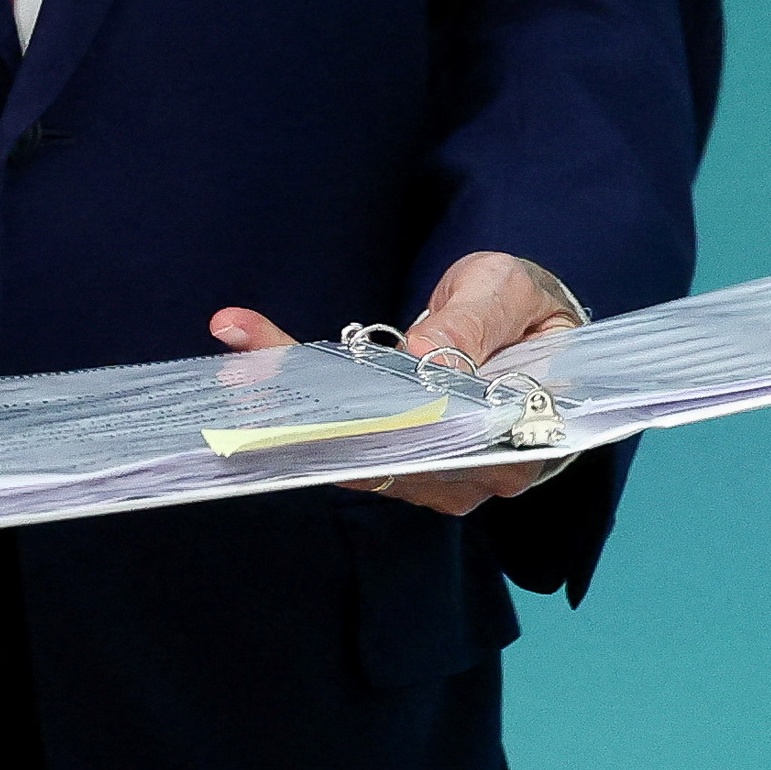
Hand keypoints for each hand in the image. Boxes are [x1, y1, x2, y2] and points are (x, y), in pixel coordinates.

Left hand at [204, 250, 583, 515]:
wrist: (528, 326)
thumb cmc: (525, 308)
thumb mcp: (509, 292)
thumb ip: (474, 324)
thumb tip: (426, 361)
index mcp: (521, 438)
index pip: (443, 437)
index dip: (382, 417)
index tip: (325, 385)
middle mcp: (474, 473)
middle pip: (388, 454)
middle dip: (315, 415)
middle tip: (253, 372)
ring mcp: (435, 477)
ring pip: (357, 452)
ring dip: (294, 407)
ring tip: (242, 359)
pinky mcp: (402, 462)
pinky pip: (348, 441)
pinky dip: (303, 403)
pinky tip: (256, 365)